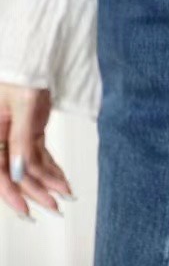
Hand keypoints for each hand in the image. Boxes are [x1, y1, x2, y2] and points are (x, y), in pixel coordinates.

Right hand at [0, 83, 74, 221]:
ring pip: (30, 166)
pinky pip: (39, 155)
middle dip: (35, 191)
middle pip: (16, 172)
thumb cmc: (23, 72)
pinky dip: (51, 168)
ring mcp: (16, 136)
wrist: (36, 55)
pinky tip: (61, 180)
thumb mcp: (22, 104)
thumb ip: (21, 140)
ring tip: (65, 194)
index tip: (26, 210)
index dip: (11, 192)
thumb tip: (20, 173)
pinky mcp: (30, 132)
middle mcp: (1, 138)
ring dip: (47, 181)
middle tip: (54, 207)